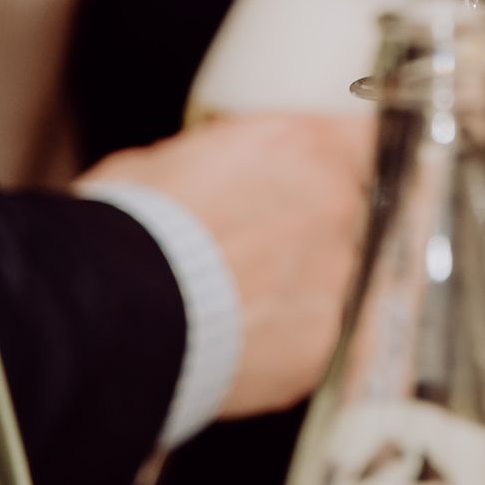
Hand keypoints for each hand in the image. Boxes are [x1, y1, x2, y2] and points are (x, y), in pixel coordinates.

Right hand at [79, 115, 372, 418]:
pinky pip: (316, 336)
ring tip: (239, 304)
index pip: (365, 139)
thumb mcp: (167, 160)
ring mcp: (336, 277)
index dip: (344, 160)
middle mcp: (334, 205)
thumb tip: (215, 172)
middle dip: (316, 228)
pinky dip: (284, 341)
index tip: (328, 173)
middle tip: (260, 247)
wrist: (120, 307)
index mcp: (301, 146)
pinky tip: (238, 345)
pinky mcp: (324, 342)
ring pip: (339, 279)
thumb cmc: (133, 225)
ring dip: (301, 287)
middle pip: (356, 212)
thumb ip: (218, 161)